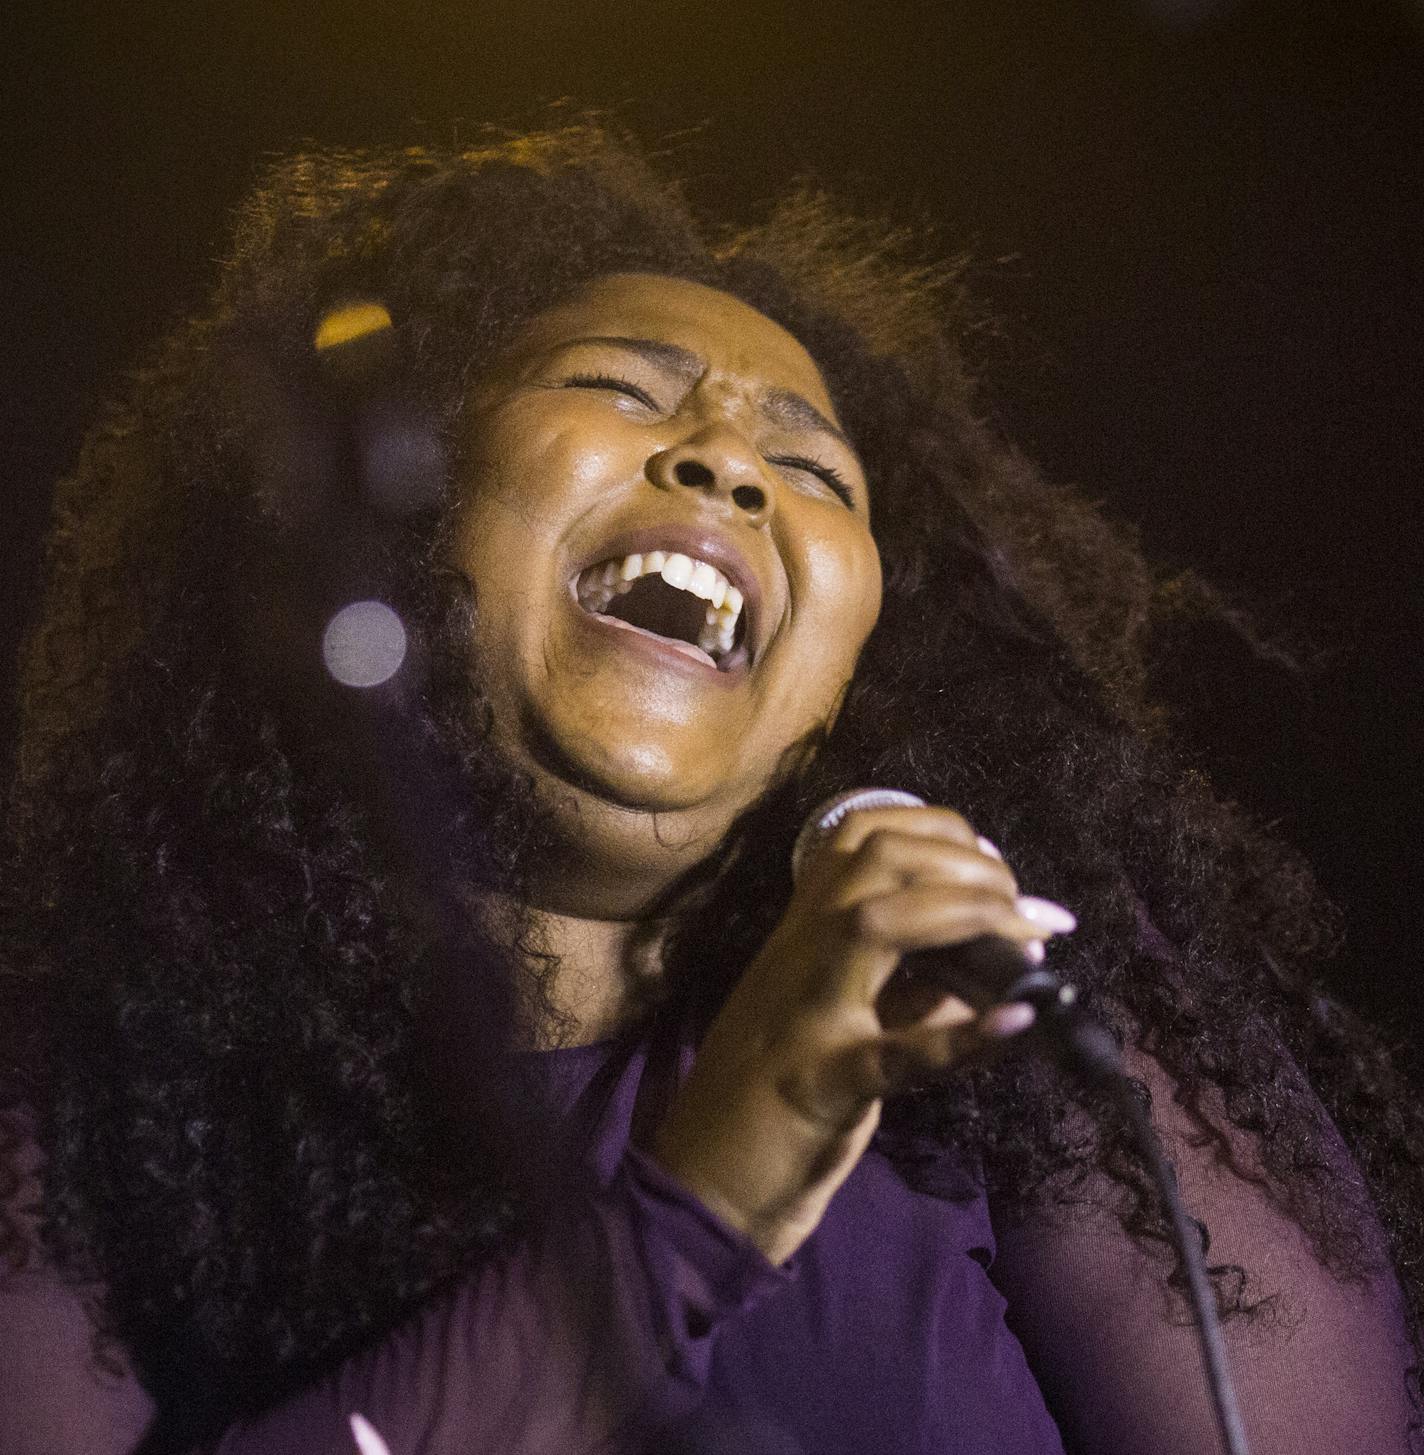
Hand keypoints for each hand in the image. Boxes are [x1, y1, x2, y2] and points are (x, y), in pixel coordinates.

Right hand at [650, 805, 1073, 1263]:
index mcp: (804, 934)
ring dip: (967, 915)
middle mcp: (800, 955)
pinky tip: (1022, 1020)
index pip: (864, 835)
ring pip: (875, 922)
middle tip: (1027, 909)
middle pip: (878, 858)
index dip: (942, 831)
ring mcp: (806, 1015)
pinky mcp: (820, 1085)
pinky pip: (895, 1054)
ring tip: (1031, 940)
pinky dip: (965, 1038)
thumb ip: (914, 984)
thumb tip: (1002, 957)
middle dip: (967, 862)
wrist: (702, 1184)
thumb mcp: (846, 1018)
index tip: (997, 870)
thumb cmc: (776, 1098)